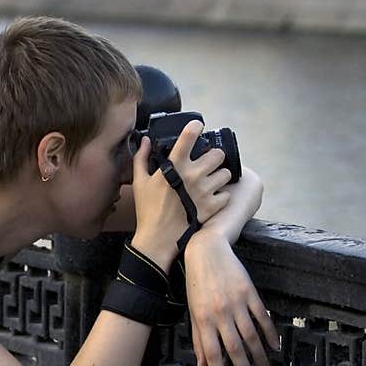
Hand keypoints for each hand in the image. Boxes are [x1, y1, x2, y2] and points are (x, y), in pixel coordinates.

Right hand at [131, 121, 231, 268]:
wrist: (158, 238)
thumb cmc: (147, 210)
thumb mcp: (139, 182)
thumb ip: (141, 158)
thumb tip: (144, 140)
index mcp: (174, 166)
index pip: (189, 136)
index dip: (196, 127)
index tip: (198, 127)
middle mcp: (193, 175)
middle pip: (218, 154)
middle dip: (213, 158)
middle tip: (207, 165)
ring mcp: (205, 191)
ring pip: (226, 173)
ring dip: (220, 176)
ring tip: (211, 182)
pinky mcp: (212, 206)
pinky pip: (226, 194)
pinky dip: (221, 196)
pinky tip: (211, 199)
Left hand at [184, 232, 279, 365]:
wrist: (207, 251)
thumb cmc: (197, 284)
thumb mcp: (193, 311)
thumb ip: (199, 339)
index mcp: (202, 320)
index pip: (212, 355)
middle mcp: (219, 314)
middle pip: (234, 350)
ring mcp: (236, 303)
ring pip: (251, 337)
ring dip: (260, 358)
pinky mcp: (250, 293)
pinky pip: (263, 318)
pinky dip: (270, 334)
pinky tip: (275, 348)